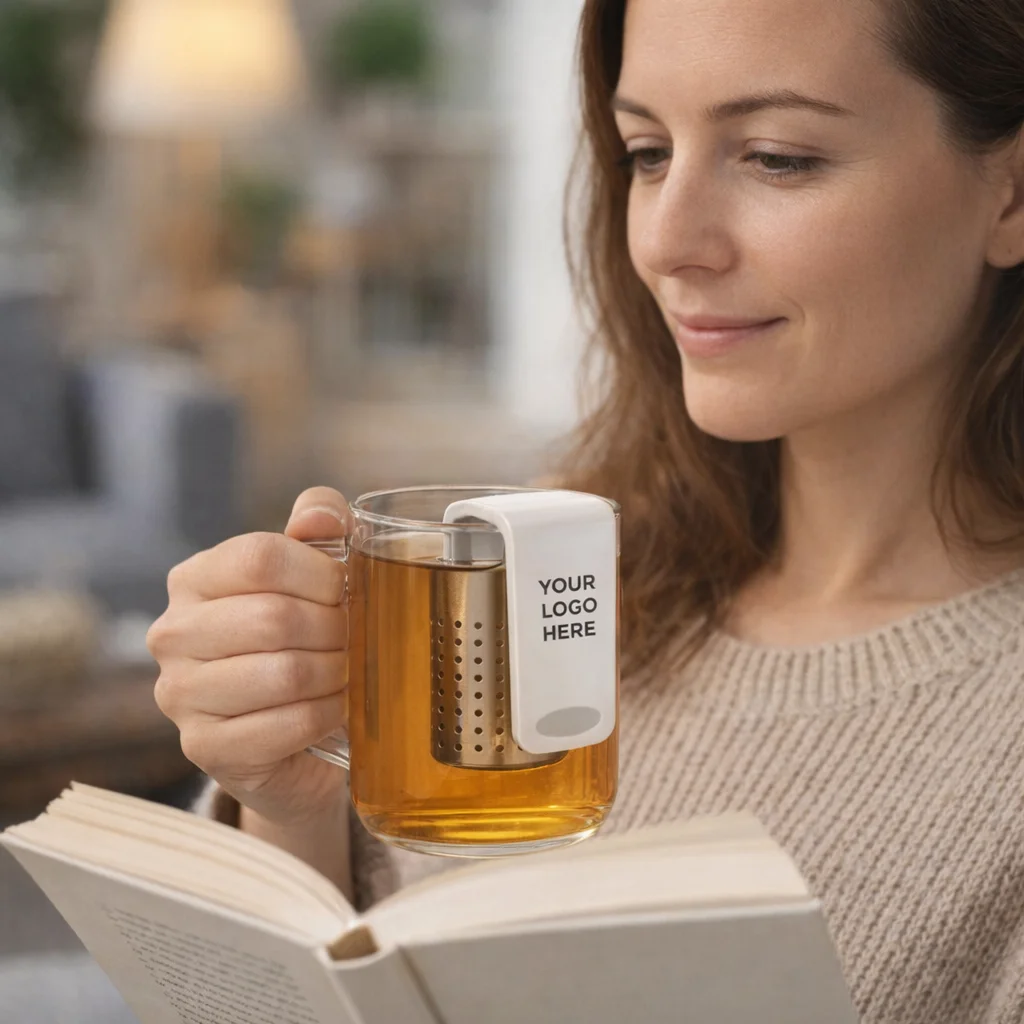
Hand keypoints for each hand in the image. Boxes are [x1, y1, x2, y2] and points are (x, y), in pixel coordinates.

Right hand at [148, 487, 352, 826]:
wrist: (287, 736)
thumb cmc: (300, 642)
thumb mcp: (311, 576)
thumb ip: (320, 529)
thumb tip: (324, 514)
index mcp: (194, 578)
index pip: (260, 557)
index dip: (320, 574)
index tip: (346, 591)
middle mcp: (173, 633)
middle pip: (274, 617)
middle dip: (334, 629)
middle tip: (357, 638)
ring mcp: (180, 694)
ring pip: (284, 674)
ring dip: (334, 674)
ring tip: (348, 673)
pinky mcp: (204, 747)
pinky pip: (286, 726)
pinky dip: (326, 716)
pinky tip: (335, 709)